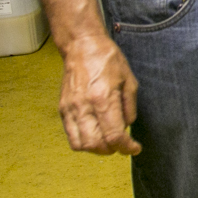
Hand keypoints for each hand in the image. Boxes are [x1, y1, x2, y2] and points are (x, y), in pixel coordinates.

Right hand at [58, 34, 141, 154]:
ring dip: (97, 149)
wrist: (83, 47)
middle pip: (96, 145)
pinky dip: (83, 142)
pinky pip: (71, 136)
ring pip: (81, 145)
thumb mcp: (129, 81)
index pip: (114, 135)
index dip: (126, 147)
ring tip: (108, 141)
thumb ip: (129, 107)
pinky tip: (95, 134)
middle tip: (122, 144)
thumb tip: (127, 127)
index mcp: (103, 99)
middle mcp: (84, 107)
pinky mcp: (63, 109)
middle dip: (112, 150)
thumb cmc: (109, 61)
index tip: (134, 148)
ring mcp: (71, 109)